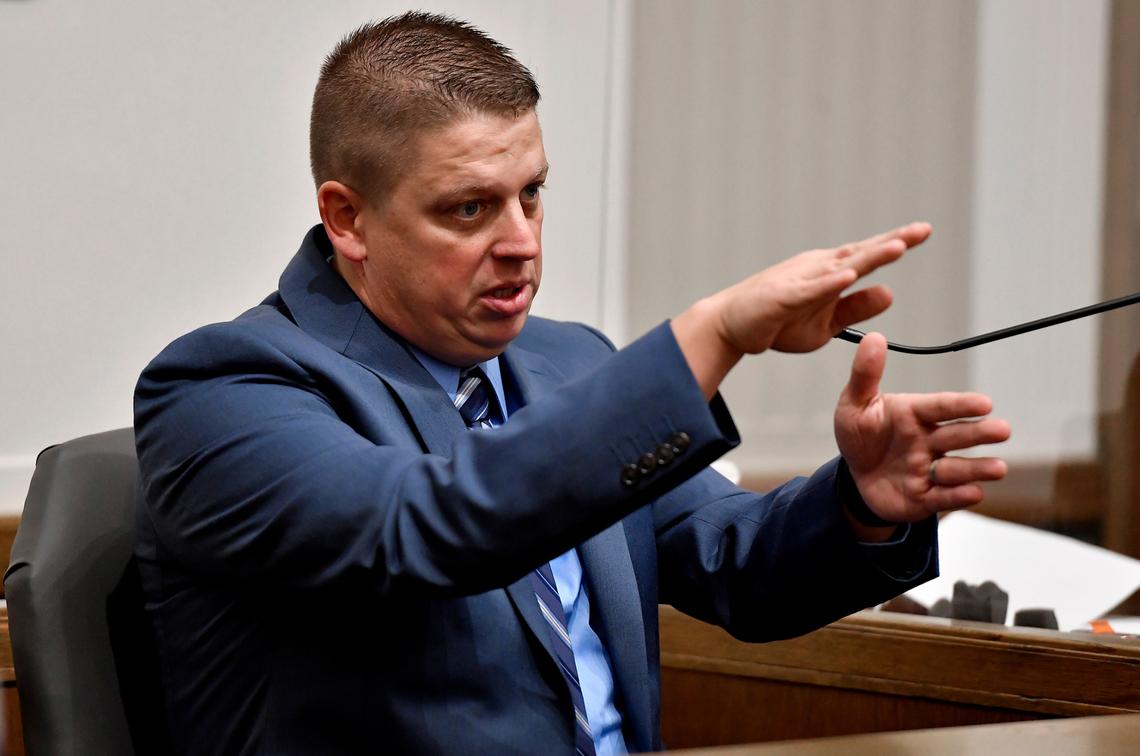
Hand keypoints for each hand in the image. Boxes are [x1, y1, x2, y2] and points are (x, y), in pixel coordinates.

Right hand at [673, 222, 931, 397]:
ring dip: (868, 257)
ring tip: (898, 248)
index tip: (923, 232)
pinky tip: (848, 276)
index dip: (895, 243)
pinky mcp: (782, 297)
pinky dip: (828, 282)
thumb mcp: (827, 321)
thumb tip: (889, 293)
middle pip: (860, 253)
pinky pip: (808, 290)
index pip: (868, 256)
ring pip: (839, 266)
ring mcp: (800, 280)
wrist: (732, 326)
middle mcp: (817, 268)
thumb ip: (856, 308)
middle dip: (892, 242)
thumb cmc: (777, 321)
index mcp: (830, 272)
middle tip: (922, 230)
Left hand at [833, 332, 1011, 524]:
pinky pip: (943, 496)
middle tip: (1003, 430)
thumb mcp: (855, 404)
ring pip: (957, 468)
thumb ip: (865, 375)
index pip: (941, 406)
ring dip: (977, 468)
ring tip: (998, 468)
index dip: (962, 405)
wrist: (854, 476)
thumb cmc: (860, 434)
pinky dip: (958, 495)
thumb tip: (873, 338)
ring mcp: (929, 469)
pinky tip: (974, 492)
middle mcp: (929, 440)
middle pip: (958, 435)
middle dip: (980, 433)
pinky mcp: (925, 496)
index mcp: (915, 413)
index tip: (985, 403)